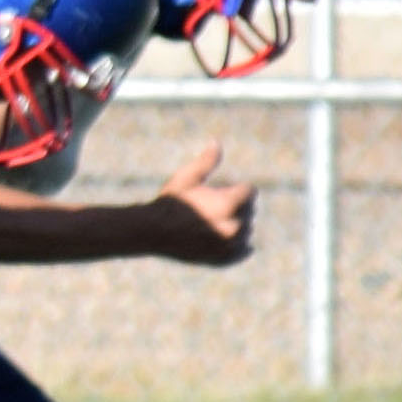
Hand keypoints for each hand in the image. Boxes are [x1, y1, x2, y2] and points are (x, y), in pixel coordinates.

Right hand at [148, 142, 255, 264]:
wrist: (151, 232)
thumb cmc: (170, 202)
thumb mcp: (187, 177)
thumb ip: (207, 161)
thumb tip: (216, 142)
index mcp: (230, 204)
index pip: (250, 192)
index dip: (235, 188)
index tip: (223, 189)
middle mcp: (235, 226)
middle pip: (249, 210)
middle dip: (236, 206)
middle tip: (213, 206)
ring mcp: (230, 245)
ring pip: (246, 231)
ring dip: (236, 224)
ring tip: (213, 222)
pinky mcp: (223, 259)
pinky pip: (242, 252)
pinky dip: (239, 247)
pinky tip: (231, 240)